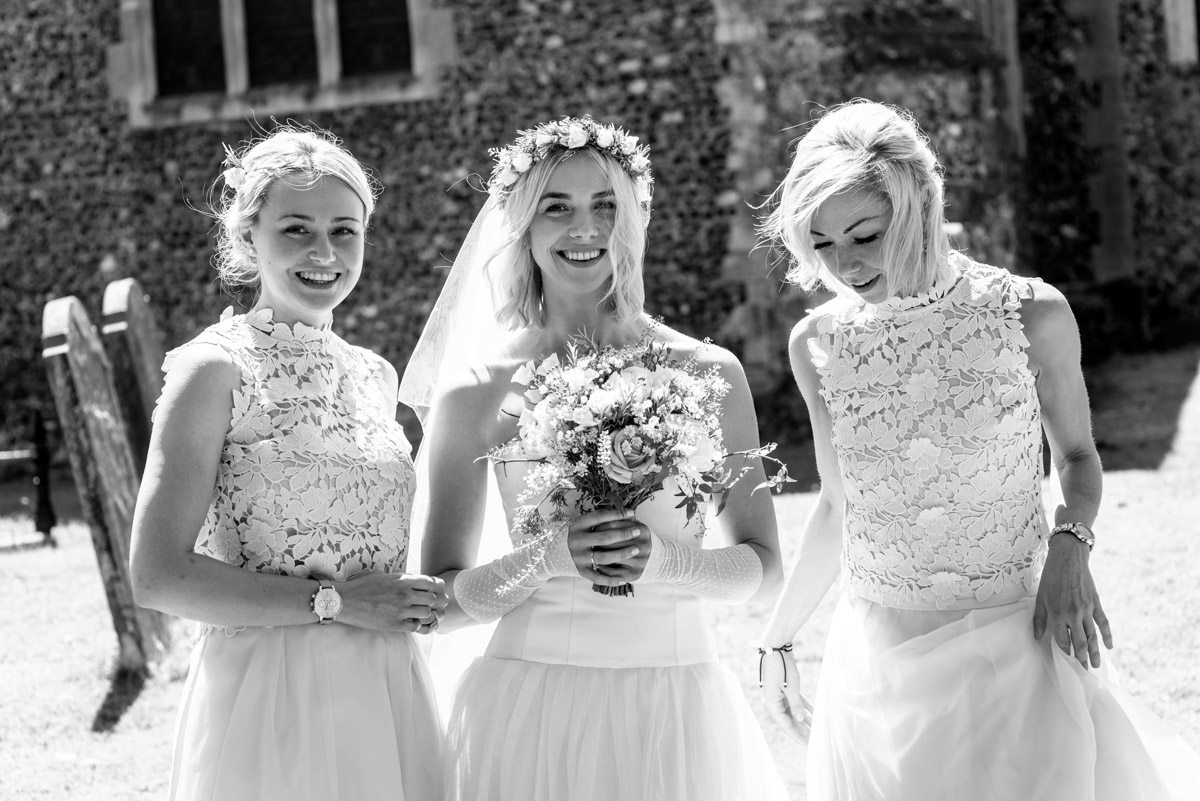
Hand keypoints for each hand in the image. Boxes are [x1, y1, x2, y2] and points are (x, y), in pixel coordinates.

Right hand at [338, 572, 448, 633]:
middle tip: (433, 604)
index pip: (432, 583)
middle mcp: (405, 595)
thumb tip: (420, 581)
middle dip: (435, 601)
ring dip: (427, 614)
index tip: (435, 590)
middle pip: (433, 599)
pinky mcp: (394, 625)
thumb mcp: (386, 576)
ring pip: (427, 614)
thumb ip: (404, 579)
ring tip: (422, 613)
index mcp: (403, 581)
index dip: (437, 587)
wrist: (345, 601)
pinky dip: (417, 625)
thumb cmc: (364, 586)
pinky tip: (412, 621)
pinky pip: (416, 627)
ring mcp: (400, 611)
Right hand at [566, 509, 651, 586]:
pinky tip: (625, 579)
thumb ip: (607, 517)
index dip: (616, 514)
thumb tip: (630, 513)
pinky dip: (611, 580)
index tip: (632, 512)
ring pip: (603, 557)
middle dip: (623, 534)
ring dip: (621, 554)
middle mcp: (576, 541)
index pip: (599, 517)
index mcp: (578, 525)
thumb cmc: (587, 532)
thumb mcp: (591, 521)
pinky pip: (598, 577)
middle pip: (603, 538)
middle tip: (638, 531)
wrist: (568, 548)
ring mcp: (578, 557)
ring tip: (636, 549)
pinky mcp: (582, 570)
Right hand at [759, 647, 811, 742]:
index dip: (797, 736)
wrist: (776, 647)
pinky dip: (806, 709)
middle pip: (790, 721)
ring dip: (805, 721)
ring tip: (817, 731)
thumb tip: (800, 721)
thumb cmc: (781, 667)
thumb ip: (795, 705)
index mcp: (771, 703)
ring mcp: (780, 696)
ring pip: (794, 713)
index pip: (785, 724)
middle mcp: (774, 702)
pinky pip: (797, 703)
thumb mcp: (790, 687)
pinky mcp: (787, 689)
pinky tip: (816, 715)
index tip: (807, 746)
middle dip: (802, 731)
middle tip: (814, 743)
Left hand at [1034, 534, 1112, 668]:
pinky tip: (1109, 646)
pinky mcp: (1096, 604)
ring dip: (1094, 652)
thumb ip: (1040, 619)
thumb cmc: (1051, 578)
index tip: (1067, 663)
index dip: (1065, 652)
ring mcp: (1087, 609)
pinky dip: (1107, 635)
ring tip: (1096, 665)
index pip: (1062, 639)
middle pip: (1079, 642)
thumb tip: (1038, 637)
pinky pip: (1104, 623)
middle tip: (1085, 671)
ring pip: (1092, 636)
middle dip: (1082, 658)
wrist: (1069, 559)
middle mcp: (1073, 614)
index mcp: (1058, 613)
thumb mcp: (1041, 598)